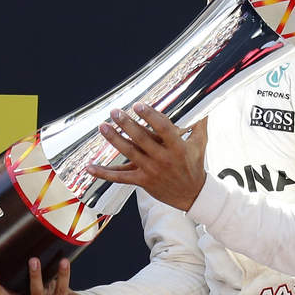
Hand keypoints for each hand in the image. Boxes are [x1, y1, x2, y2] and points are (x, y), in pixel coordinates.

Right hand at [0, 257, 92, 294]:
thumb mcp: (44, 287)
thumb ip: (37, 275)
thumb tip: (31, 249)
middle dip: (15, 280)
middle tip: (18, 262)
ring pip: (38, 291)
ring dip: (35, 275)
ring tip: (34, 260)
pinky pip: (61, 288)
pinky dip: (63, 274)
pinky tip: (63, 262)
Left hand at [85, 102, 208, 211]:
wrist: (193, 195)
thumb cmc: (194, 165)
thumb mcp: (200, 143)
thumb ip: (199, 122)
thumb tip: (204, 100)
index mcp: (178, 147)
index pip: (163, 128)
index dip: (150, 116)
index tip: (139, 105)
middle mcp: (163, 158)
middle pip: (142, 139)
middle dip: (127, 124)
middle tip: (115, 111)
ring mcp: (151, 171)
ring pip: (129, 153)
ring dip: (114, 139)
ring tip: (103, 126)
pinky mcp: (142, 182)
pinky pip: (120, 177)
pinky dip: (104, 173)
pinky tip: (90, 167)